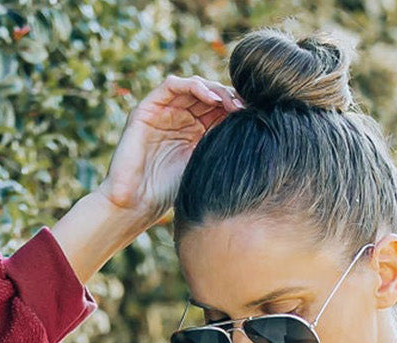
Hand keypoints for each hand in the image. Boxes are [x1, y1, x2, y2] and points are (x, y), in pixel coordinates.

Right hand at [98, 74, 244, 223]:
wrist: (137, 203)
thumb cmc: (171, 193)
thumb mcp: (205, 165)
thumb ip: (222, 146)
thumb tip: (259, 134)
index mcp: (196, 132)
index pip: (219, 109)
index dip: (237, 107)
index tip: (256, 114)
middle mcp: (180, 118)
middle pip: (208, 94)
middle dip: (228, 96)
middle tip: (245, 106)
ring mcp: (163, 111)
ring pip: (192, 86)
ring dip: (213, 89)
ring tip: (229, 102)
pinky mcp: (147, 108)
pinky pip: (171, 85)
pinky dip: (192, 86)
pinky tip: (210, 97)